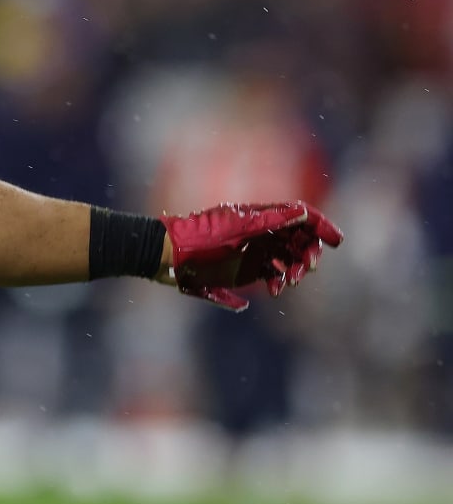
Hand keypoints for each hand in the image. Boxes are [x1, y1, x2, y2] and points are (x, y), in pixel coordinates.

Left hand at [160, 201, 343, 311]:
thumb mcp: (236, 227)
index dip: (321, 226)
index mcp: (261, 218)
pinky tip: (275, 291)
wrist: (167, 256)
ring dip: (295, 271)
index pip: (301, 218)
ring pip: (288, 261)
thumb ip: (271, 220)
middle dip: (309, 254)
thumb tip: (304, 212)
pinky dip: (278, 283)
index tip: (337, 242)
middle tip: (306, 269)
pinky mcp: (244, 271)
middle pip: (299, 241)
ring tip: (287, 283)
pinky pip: (271, 277)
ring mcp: (253, 252)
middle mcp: (261, 234)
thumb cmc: (199, 237)